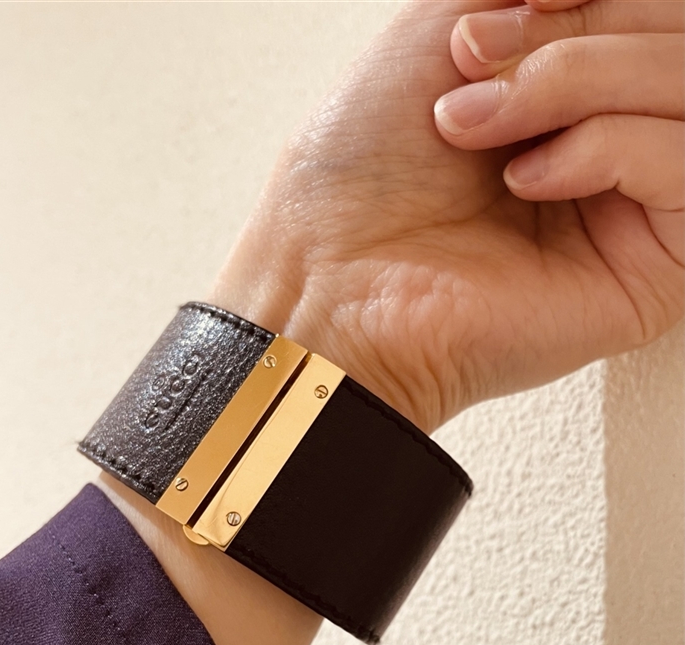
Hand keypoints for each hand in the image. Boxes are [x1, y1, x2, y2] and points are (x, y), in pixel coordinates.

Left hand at [211, 0, 683, 433]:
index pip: (646, 14)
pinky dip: (605, 147)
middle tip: (474, 63)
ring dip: (580, 79)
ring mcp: (635, 211)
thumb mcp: (436, 30)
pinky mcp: (655, 272)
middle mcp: (610, 148)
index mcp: (570, 96)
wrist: (333, 278)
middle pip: (674, 40)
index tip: (518, 6)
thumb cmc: (365, 168)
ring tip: (479, 123)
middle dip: (574, 35)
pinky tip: (525, 181)